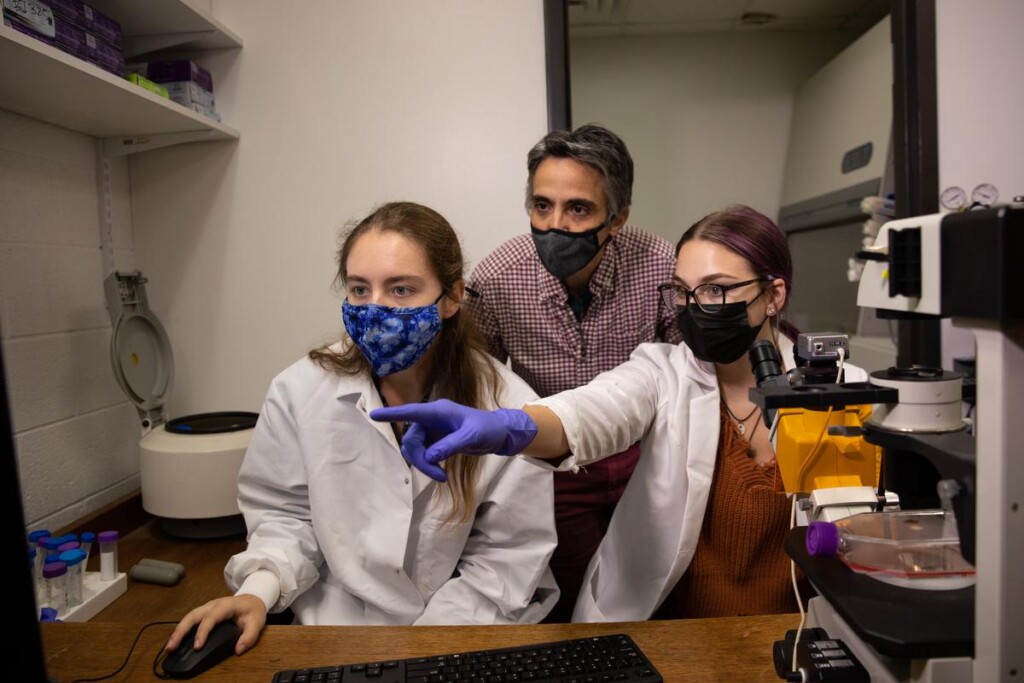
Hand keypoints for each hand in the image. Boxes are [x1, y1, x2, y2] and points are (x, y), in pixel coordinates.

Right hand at [166, 595, 266, 655]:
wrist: (252, 599)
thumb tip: (238, 650)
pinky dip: (182, 629)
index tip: (197, 647)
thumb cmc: (253, 610)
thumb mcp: (257, 622)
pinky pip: (190, 620)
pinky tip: (176, 640)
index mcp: (225, 605)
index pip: (211, 617)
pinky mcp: (204, 613)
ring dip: (178, 631)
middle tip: (171, 646)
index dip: (202, 631)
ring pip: (188, 617)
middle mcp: (213, 605)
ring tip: (170, 646)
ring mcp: (206, 607)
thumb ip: (249, 636)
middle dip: (181, 631)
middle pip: (193, 615)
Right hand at [370, 399, 537, 480]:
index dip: (392, 414)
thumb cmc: (488, 429)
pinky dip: (428, 465)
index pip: (411, 412)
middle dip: (419, 459)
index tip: (374, 415)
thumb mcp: (472, 436)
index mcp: (438, 411)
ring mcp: (433, 431)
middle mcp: (431, 419)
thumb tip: (430, 457)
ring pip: (415, 449)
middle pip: (412, 440)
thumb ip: (450, 445)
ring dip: (423, 465)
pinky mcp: (436, 441)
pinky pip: (423, 454)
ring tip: (441, 476)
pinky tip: (440, 473)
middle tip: (437, 475)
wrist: (499, 434)